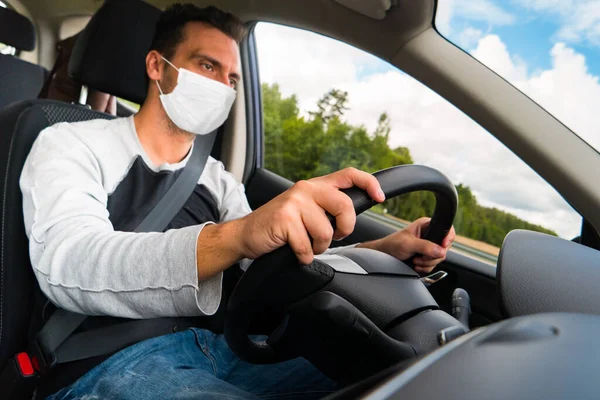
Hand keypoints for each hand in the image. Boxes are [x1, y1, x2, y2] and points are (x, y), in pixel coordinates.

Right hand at [238, 167, 384, 263]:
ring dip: (318, 247)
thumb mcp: (305, 210)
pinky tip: (293, 251)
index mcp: (315, 186)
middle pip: (345, 207)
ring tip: (304, 244)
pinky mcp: (284, 218)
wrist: (246, 234)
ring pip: (326, 232)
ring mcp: (294, 202)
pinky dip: (303, 256)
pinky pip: (307, 246)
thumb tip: (352, 216)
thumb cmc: (279, 226)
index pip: (349, 174)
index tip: (379, 197)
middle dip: (344, 229)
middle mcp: (306, 189)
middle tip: (333, 236)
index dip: (369, 183)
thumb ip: (326, 207)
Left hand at [358, 217, 455, 273]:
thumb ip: (425, 246)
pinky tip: (416, 265)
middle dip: (432, 256)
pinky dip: (425, 268)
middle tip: (419, 256)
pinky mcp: (426, 258)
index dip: (447, 239)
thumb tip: (441, 251)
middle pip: (444, 248)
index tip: (443, 246)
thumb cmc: (392, 244)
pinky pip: (433, 265)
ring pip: (439, 258)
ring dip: (427, 263)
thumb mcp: (408, 244)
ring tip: (415, 260)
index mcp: (427, 225)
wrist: (384, 256)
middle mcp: (430, 235)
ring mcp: (429, 248)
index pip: (447, 230)